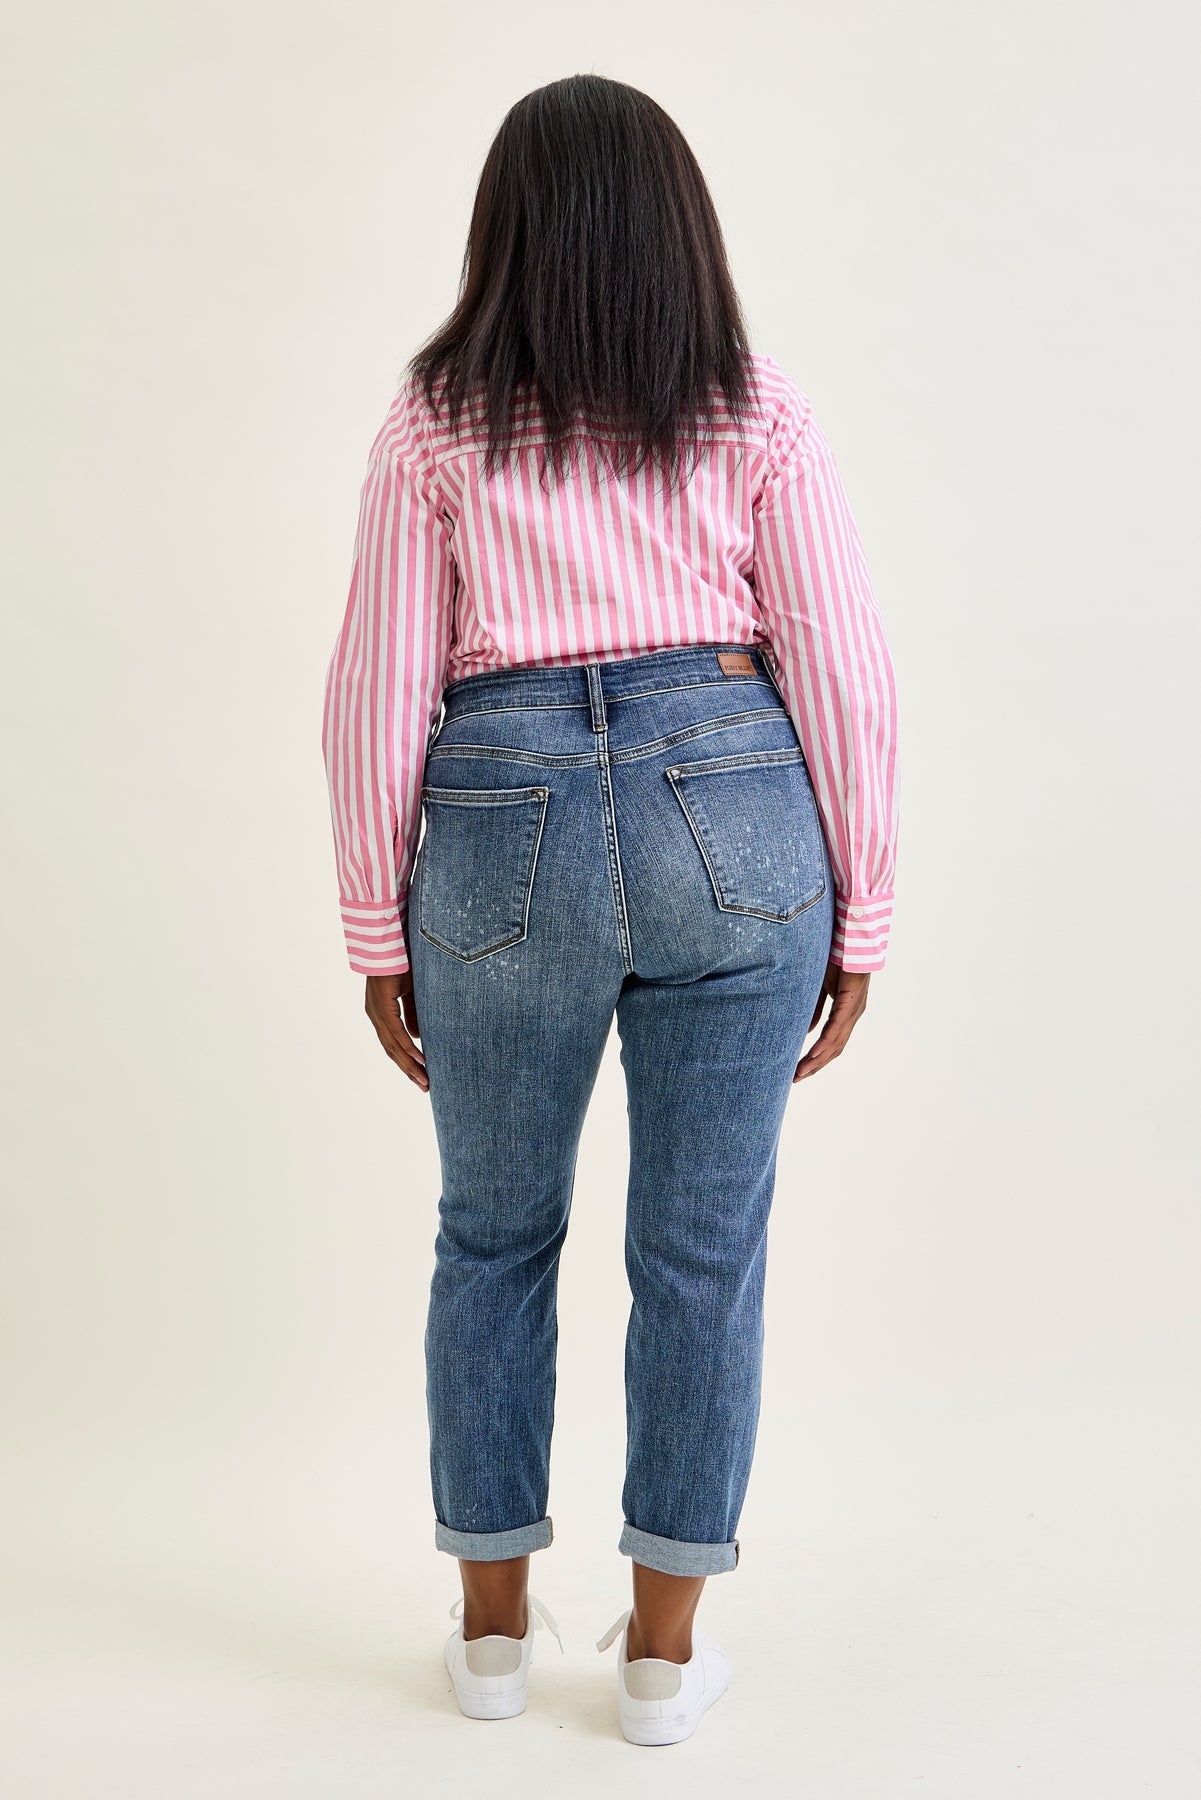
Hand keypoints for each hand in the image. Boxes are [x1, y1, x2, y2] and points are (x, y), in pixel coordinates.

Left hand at [365, 971, 428, 1091]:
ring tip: (424, 1079)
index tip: (420, 1075)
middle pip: (392, 1050)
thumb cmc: (401, 963)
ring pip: (393, 1045)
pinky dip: (407, 1047)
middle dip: (409, 1070)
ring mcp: (377, 1012)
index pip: (393, 1044)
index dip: (406, 1061)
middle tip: (425, 1086)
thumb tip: (417, 1037)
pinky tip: (418, 1059)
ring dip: (409, 1064)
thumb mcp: (412, 993)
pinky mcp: (381, 1006)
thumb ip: (414, 1014)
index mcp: (381, 1013)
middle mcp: (376, 1016)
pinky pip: (395, 1031)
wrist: (390, 943)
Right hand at [793, 960, 869, 1081]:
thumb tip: (808, 1031)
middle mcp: (853, 1014)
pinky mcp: (851, 1000)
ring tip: (801, 1072)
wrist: (849, 936)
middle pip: (834, 1048)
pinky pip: (837, 1026)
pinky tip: (815, 1053)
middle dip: (815, 1065)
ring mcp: (854, 1009)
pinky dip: (825, 1041)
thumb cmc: (836, 958)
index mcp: (846, 1012)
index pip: (832, 1042)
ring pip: (836, 1041)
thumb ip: (815, 1009)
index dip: (817, 1057)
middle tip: (796, 1078)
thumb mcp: (820, 987)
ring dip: (818, 1059)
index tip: (800, 1069)